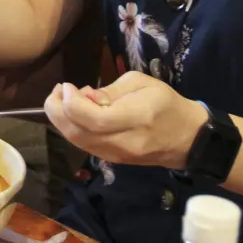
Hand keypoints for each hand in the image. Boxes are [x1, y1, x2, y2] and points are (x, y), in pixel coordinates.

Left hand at [44, 71, 208, 169]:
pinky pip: (83, 145)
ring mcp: (115, 155)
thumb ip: (110, 91)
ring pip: (76, 141)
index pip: (92, 119)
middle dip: (57, 110)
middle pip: (77, 132)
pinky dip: (72, 128)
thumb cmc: (166, 103)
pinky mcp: (111, 159)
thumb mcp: (142, 83)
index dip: (71, 102)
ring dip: (61, 119)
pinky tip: (75, 113)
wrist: (186, 138)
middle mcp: (121, 142)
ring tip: (62, 99)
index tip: (68, 85)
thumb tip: (84, 96)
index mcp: (134, 119)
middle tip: (57, 90)